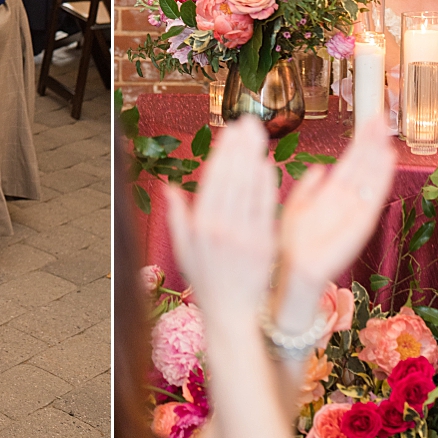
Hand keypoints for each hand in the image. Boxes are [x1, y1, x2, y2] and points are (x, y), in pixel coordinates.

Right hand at [164, 115, 276, 321]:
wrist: (232, 317)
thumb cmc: (207, 284)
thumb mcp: (184, 251)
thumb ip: (177, 217)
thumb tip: (168, 187)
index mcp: (199, 227)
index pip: (212, 180)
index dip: (222, 152)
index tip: (228, 131)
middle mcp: (220, 229)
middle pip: (231, 178)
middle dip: (240, 146)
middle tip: (248, 120)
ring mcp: (243, 236)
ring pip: (249, 188)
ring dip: (254, 157)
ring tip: (259, 134)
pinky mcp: (264, 245)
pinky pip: (266, 209)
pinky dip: (268, 186)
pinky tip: (269, 165)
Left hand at [276, 109, 395, 299]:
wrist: (293, 276)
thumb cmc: (294, 247)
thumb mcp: (297, 210)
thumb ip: (308, 190)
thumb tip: (321, 168)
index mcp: (332, 197)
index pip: (351, 164)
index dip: (361, 143)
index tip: (370, 119)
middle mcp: (346, 204)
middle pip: (363, 167)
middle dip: (372, 143)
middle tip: (382, 116)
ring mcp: (353, 214)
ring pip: (370, 180)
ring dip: (379, 158)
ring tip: (386, 134)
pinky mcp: (357, 227)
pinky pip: (372, 198)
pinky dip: (380, 180)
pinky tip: (387, 161)